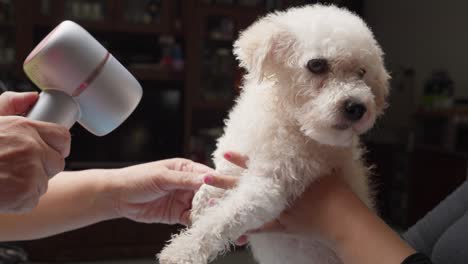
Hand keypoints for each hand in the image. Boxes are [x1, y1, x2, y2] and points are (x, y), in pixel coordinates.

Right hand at [0, 92, 70, 212]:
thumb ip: (9, 104)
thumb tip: (33, 97)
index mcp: (25, 128)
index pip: (62, 137)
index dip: (56, 146)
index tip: (48, 151)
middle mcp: (32, 148)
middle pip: (56, 162)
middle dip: (42, 167)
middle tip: (17, 168)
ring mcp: (31, 172)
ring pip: (43, 183)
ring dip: (29, 185)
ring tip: (4, 180)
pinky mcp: (25, 194)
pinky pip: (32, 200)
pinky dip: (19, 201)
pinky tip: (2, 194)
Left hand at [108, 158, 218, 224]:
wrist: (117, 196)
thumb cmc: (137, 179)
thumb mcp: (162, 177)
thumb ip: (185, 180)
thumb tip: (207, 180)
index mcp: (187, 168)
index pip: (209, 175)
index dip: (220, 183)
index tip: (230, 191)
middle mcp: (188, 184)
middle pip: (210, 192)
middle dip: (219, 200)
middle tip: (227, 209)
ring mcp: (184, 199)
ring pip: (203, 207)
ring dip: (210, 213)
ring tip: (218, 218)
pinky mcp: (178, 214)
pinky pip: (193, 218)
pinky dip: (199, 222)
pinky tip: (204, 225)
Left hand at [203, 152, 351, 243]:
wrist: (343, 219)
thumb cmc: (337, 192)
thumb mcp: (326, 167)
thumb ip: (315, 155)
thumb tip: (314, 135)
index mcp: (284, 178)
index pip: (256, 166)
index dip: (239, 160)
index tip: (224, 153)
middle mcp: (276, 194)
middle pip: (243, 186)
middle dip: (223, 182)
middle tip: (205, 177)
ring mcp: (276, 212)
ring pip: (246, 208)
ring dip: (227, 205)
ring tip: (208, 203)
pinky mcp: (282, 227)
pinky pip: (261, 229)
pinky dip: (247, 229)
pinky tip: (232, 230)